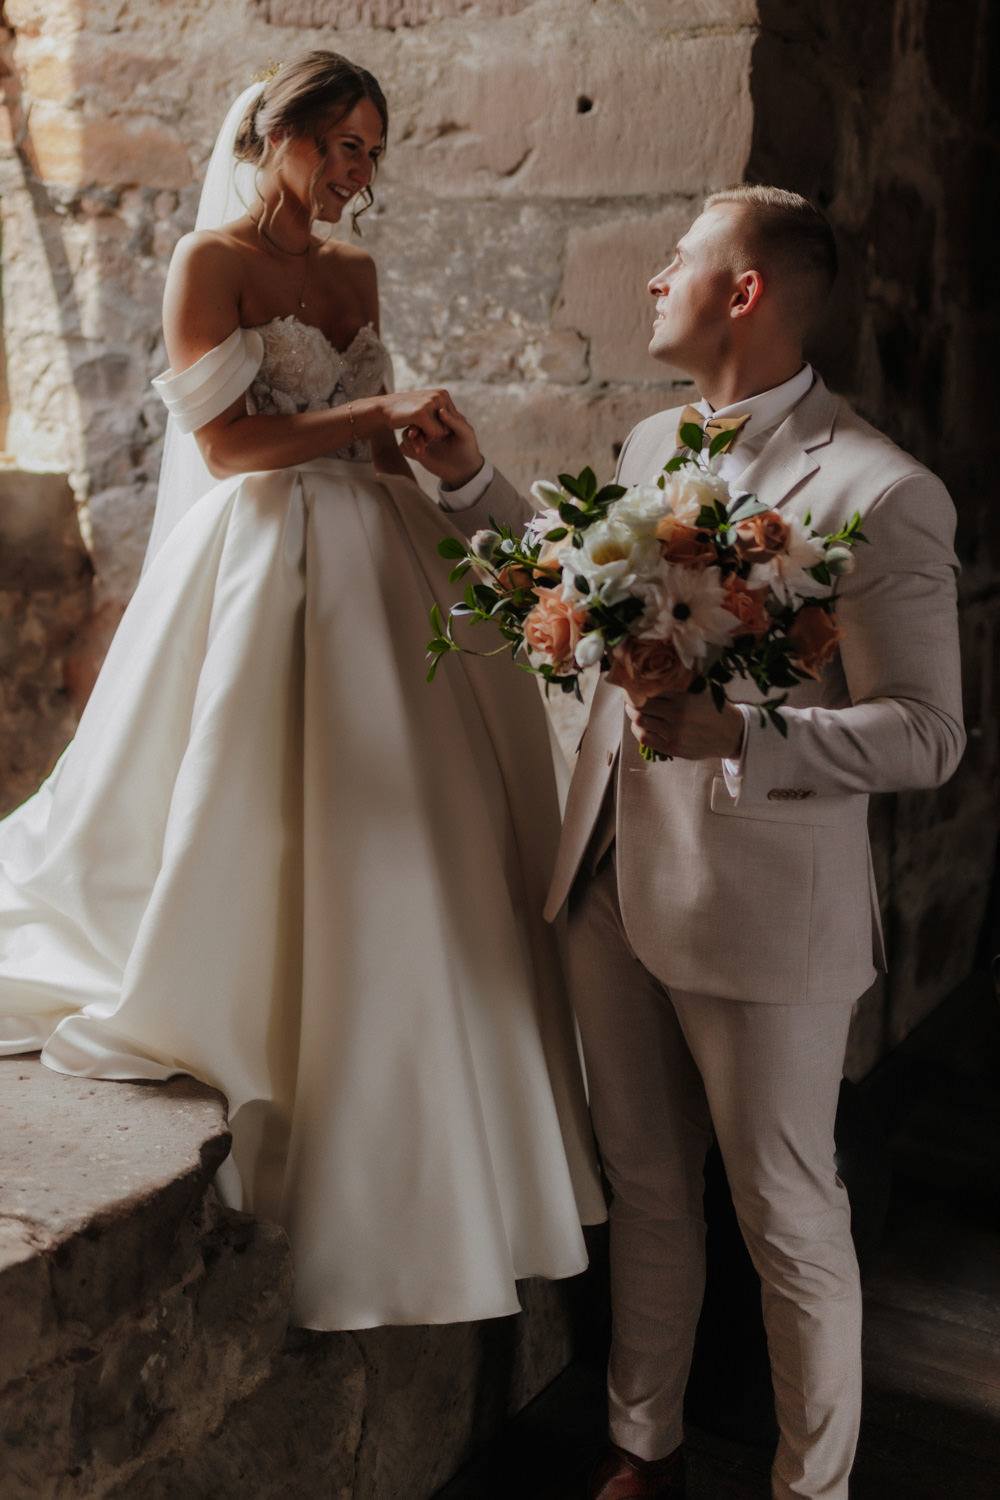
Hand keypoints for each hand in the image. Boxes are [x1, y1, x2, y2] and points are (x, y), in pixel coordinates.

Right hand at [375, 389, 457, 442]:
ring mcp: (432, 403)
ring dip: (430, 437)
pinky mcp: (422, 412)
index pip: (453, 421)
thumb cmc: (403, 412)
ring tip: (415, 429)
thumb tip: (461, 421)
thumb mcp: (425, 409)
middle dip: (436, 434)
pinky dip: (424, 438)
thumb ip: (440, 413)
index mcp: (443, 393)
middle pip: (449, 427)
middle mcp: (440, 395)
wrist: (382, 409)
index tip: (426, 427)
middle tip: (419, 429)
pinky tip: (414, 432)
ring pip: (442, 432)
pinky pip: (433, 434)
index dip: (441, 429)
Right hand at [400, 402, 483, 486]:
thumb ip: (454, 422)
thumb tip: (440, 411)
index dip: (422, 417)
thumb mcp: (465, 434)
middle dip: (413, 430)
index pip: (426, 412)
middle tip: (413, 435)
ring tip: (421, 452)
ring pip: (406, 435)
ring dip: (411, 442)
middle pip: (412, 422)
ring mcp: (422, 439)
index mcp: (440, 418)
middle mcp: (428, 427)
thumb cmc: (468, 450)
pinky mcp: (417, 451)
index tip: (422, 424)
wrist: (463, 471)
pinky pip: (403, 447)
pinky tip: (420, 456)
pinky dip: (408, 449)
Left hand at [625, 691, 743, 761]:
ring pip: (640, 721)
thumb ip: (679, 682)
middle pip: (640, 706)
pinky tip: (641, 725)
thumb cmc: (713, 708)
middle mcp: (677, 714)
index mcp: (683, 696)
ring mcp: (674, 733)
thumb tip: (652, 672)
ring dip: (633, 715)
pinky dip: (638, 730)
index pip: (648, 689)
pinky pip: (645, 738)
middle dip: (631, 701)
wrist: (731, 733)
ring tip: (635, 710)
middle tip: (630, 698)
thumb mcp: (700, 690)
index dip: (636, 687)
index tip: (632, 684)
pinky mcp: (673, 748)